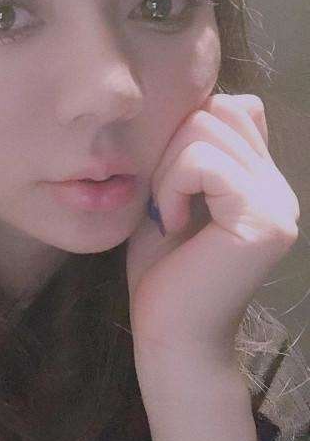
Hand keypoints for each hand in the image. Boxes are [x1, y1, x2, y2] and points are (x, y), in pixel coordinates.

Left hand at [126, 93, 299, 367]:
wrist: (169, 335)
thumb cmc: (162, 272)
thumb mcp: (172, 198)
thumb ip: (190, 155)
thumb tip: (198, 105)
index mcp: (260, 182)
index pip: (234, 108)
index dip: (188, 132)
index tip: (169, 183)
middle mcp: (277, 188)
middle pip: (217, 109)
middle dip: (172, 148)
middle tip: (164, 201)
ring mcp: (276, 203)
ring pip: (207, 126)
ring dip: (169, 169)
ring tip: (168, 215)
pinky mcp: (261, 220)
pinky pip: (204, 161)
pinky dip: (172, 186)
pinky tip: (170, 224)